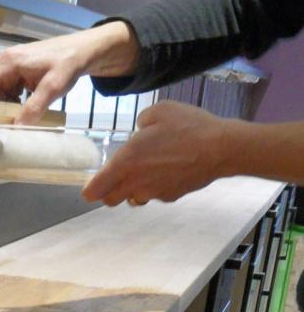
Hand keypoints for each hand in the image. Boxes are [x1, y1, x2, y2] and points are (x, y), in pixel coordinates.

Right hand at [0, 22, 139, 124]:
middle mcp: (4, 63)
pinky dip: (11, 103)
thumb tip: (16, 129)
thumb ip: (34, 107)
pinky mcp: (18, 71)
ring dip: (2, 108)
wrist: (86, 49)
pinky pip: (6, 90)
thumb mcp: (53, 87)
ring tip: (15, 121)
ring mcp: (11, 66)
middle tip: (3, 129)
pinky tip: (23, 110)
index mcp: (7, 63)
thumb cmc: (70, 62)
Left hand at [82, 101, 231, 205]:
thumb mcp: (159, 111)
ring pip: (133, 198)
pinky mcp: (170, 197)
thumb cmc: (188, 127)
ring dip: (133, 189)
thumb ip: (141, 121)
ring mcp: (153, 192)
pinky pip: (155, 195)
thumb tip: (140, 129)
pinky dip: (156, 186)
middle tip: (116, 177)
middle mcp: (135, 182)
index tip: (90, 187)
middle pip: (110, 200)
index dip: (90, 190)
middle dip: (109, 192)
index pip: (95, 190)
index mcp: (125, 162)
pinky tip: (169, 170)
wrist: (221, 148)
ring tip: (146, 171)